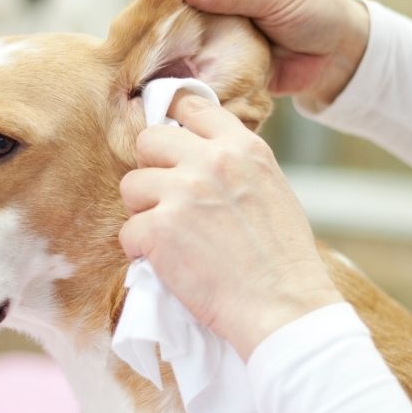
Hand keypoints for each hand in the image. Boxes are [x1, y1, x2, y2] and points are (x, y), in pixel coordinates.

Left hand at [118, 93, 343, 359]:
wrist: (283, 306)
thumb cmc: (283, 259)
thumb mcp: (271, 188)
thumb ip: (234, 165)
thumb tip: (198, 155)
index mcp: (243, 147)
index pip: (192, 106)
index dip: (174, 124)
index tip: (170, 145)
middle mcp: (211, 161)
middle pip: (149, 140)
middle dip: (152, 169)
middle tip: (165, 199)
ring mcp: (182, 192)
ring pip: (131, 185)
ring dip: (144, 212)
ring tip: (170, 236)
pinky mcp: (159, 229)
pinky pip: (128, 231)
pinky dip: (140, 251)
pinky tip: (167, 263)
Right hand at [152, 0, 370, 110]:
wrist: (337, 56)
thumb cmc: (312, 8)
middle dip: (160, 17)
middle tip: (158, 36)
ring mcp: (212, 27)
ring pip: (175, 34)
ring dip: (170, 48)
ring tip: (161, 62)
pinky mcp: (217, 59)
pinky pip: (192, 64)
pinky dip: (185, 72)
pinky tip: (176, 81)